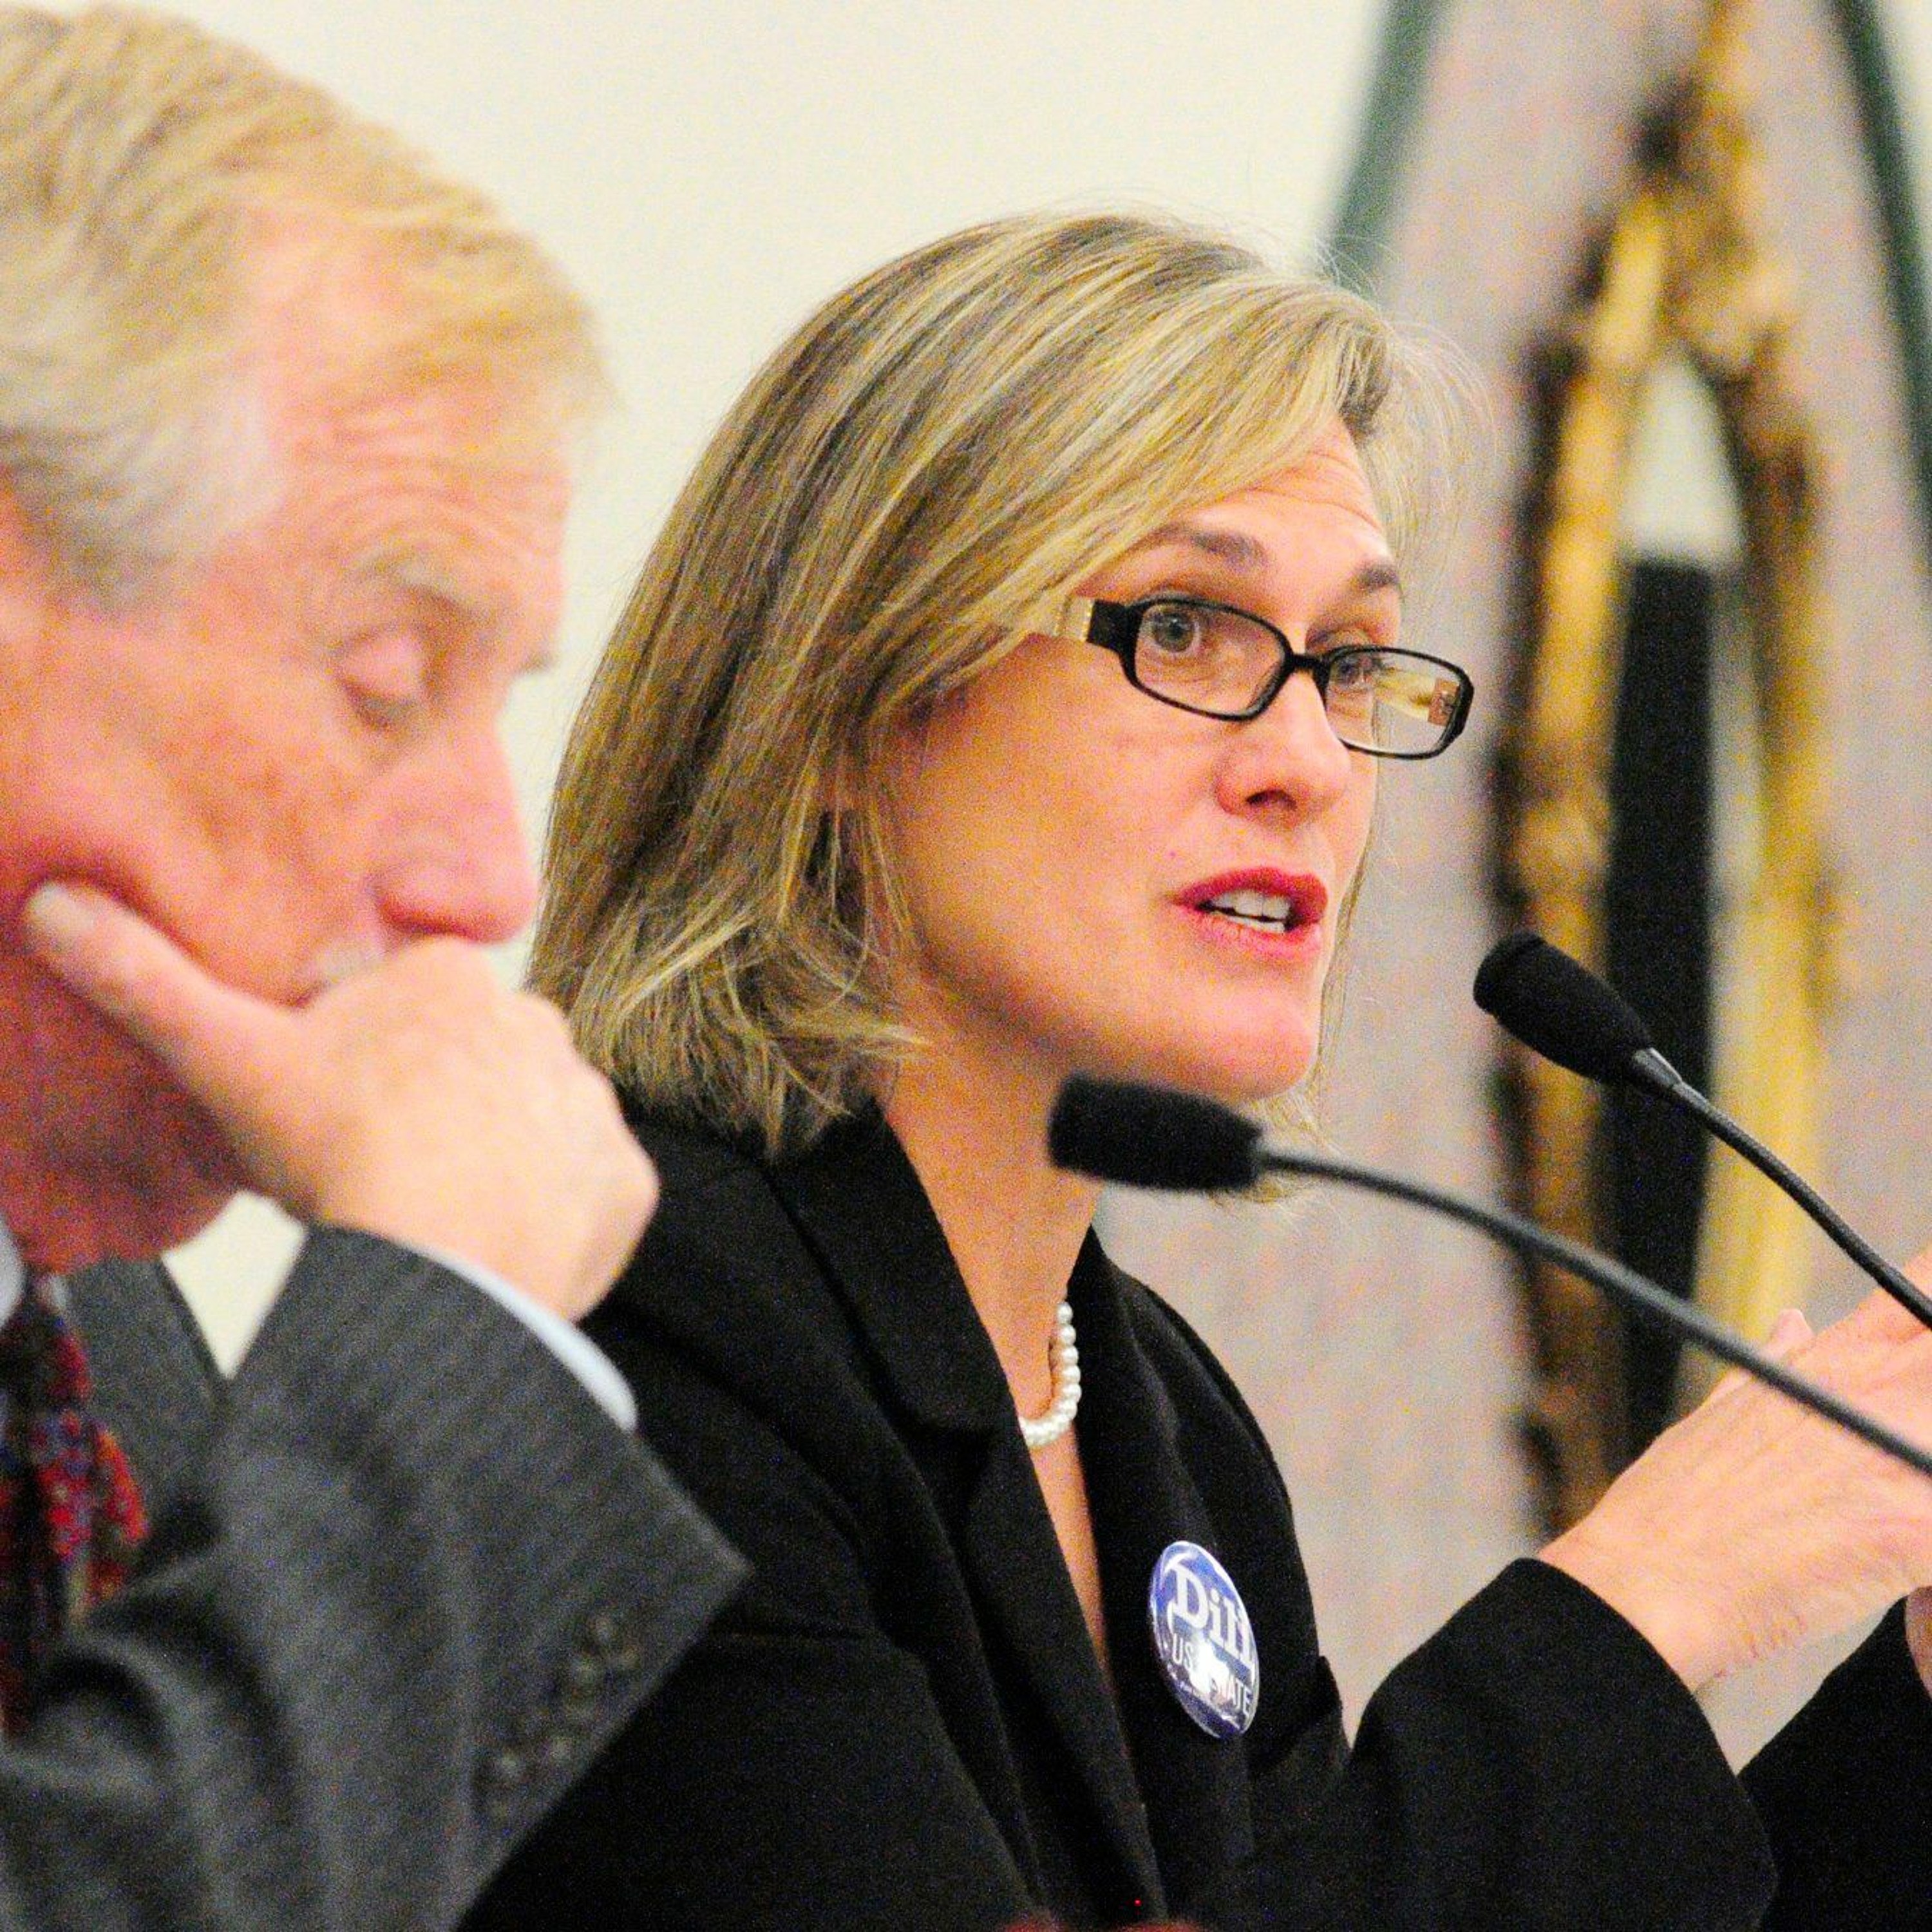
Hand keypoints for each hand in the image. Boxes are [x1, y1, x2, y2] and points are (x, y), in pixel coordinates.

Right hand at [22, 882, 654, 1320]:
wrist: (445, 1259)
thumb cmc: (342, 1153)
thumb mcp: (229, 1059)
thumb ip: (146, 984)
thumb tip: (56, 909)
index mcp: (451, 979)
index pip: (410, 1006)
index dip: (366, 1061)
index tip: (338, 1111)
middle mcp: (540, 1024)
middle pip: (473, 1066)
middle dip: (434, 1108)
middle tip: (379, 1167)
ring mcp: (590, 1104)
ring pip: (531, 1127)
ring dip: (495, 1162)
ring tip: (437, 1214)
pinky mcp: (625, 1181)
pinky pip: (587, 1193)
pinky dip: (554, 1219)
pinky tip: (501, 1245)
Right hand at [1542, 1276, 1931, 1690]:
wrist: (1649, 1582)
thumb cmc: (1675, 1506)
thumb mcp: (1723, 1411)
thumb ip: (1781, 1363)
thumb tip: (1796, 1323)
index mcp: (1837, 1358)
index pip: (1923, 1287)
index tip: (1924, 1344)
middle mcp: (1878, 1389)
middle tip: (1911, 1433)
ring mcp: (1905, 1454)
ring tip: (1904, 1491)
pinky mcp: (1916, 1528)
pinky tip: (1910, 1564)